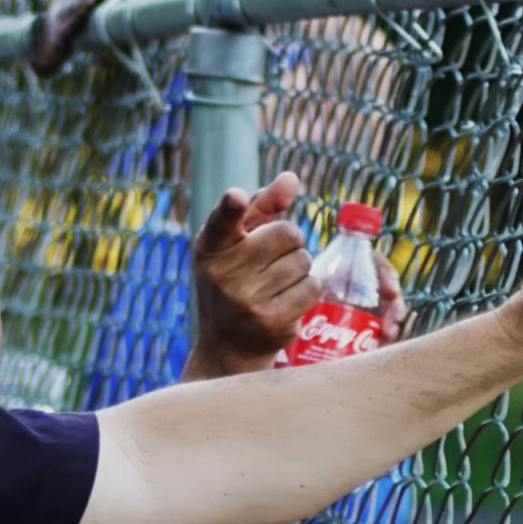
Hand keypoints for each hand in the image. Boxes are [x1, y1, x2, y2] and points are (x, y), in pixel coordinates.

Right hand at [188, 172, 318, 375]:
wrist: (228, 344)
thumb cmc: (235, 278)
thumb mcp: (238, 240)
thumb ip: (262, 205)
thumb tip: (291, 179)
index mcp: (210, 247)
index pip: (221, 221)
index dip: (231, 206)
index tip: (236, 197)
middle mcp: (223, 274)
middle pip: (288, 233)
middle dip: (290, 242)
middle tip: (272, 260)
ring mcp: (245, 301)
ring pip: (303, 261)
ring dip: (299, 267)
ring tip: (276, 283)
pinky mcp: (270, 322)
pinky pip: (312, 287)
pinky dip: (307, 289)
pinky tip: (287, 299)